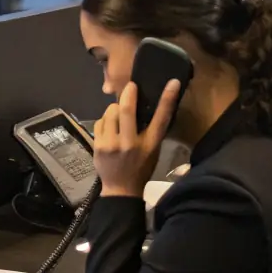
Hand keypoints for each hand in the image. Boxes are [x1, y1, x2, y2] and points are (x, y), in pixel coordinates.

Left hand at [93, 79, 180, 198]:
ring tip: (118, 113)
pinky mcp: (98, 146)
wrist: (121, 190)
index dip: (168, 99)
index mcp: (150, 144)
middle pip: (127, 110)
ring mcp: (111, 145)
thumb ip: (150, 129)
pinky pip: (100, 122)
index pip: (161, 119)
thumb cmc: (141, 167)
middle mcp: (130, 143)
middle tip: (130, 87)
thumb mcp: (153, 150)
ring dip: (114, 108)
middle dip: (128, 93)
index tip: (173, 82)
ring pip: (110, 113)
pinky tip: (110, 126)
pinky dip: (105, 119)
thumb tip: (146, 104)